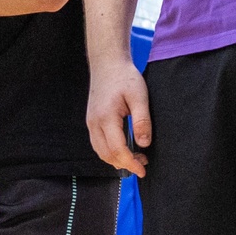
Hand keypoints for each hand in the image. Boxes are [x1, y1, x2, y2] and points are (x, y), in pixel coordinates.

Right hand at [86, 57, 151, 177]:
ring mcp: (91, 123)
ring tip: (135, 157)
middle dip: (124, 164)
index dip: (130, 163)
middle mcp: (94, 123)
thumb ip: (142, 121)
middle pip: (107, 155)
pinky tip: (123, 149)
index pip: (117, 149)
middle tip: (143, 163)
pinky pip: (98, 144)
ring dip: (116, 159)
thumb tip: (144, 144)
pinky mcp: (91, 121)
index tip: (142, 170)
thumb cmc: (125, 77)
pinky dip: (110, 152)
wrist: (107, 64)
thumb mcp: (139, 97)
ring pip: (100, 151)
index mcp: (106, 118)